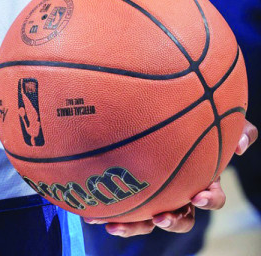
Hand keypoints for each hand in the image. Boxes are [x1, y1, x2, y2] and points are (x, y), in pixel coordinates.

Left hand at [87, 119, 257, 238]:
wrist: (158, 109)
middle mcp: (179, 190)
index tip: (198, 195)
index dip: (208, 199)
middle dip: (172, 221)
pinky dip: (109, 214)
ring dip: (136, 226)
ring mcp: (155, 194)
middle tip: (161, 217)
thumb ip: (237, 129)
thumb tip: (244, 144)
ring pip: (148, 220)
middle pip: (182, 218)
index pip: (212, 195)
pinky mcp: (131, 192)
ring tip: (119, 226)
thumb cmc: (192, 117)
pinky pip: (123, 208)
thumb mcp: (218, 118)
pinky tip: (91, 215)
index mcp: (200, 177)